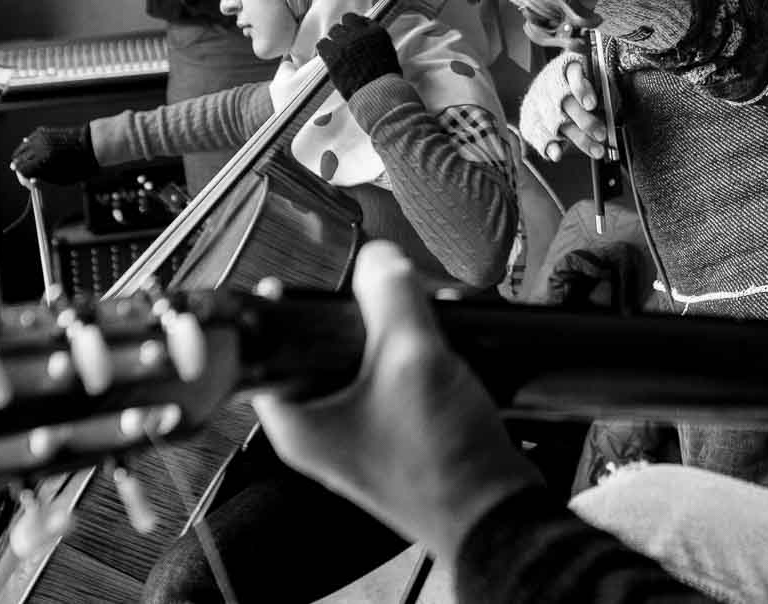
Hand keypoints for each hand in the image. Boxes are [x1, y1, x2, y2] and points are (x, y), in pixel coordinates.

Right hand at [9, 125, 98, 184]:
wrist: (92, 145)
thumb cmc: (80, 166)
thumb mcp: (62, 179)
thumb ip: (44, 179)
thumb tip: (31, 180)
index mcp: (42, 162)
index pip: (22, 171)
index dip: (23, 179)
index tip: (28, 183)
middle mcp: (39, 148)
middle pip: (19, 159)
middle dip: (19, 167)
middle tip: (20, 171)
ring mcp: (41, 138)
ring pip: (22, 147)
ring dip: (21, 155)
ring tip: (22, 161)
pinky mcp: (45, 131)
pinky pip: (30, 139)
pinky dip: (29, 144)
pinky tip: (30, 149)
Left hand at [253, 241, 539, 557]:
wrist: (498, 510)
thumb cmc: (443, 462)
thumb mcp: (412, 359)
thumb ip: (391, 296)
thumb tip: (377, 257)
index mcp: (300, 422)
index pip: (269, 351)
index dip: (288, 311)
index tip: (308, 282)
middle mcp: (324, 429)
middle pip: (326, 345)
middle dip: (366, 312)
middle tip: (391, 293)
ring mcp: (364, 432)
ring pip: (368, 357)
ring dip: (401, 329)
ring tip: (429, 316)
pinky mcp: (400, 432)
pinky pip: (399, 376)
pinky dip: (421, 354)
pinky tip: (448, 342)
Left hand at [317, 13, 401, 99]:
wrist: (376, 91)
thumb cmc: (385, 77)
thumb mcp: (389, 53)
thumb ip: (378, 42)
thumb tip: (369, 39)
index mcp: (376, 32)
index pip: (362, 19)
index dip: (358, 25)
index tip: (356, 31)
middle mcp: (359, 34)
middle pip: (346, 20)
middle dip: (346, 29)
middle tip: (345, 40)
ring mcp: (344, 43)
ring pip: (333, 30)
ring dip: (335, 38)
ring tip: (337, 48)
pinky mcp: (332, 55)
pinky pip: (322, 43)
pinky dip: (324, 48)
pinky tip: (327, 54)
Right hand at [520, 51, 609, 160]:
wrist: (541, 84)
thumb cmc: (572, 80)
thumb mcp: (587, 73)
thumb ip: (601, 85)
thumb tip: (616, 102)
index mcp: (566, 70)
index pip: (574, 76)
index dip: (582, 91)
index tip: (592, 105)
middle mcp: (551, 87)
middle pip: (567, 104)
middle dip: (586, 121)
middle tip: (602, 134)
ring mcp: (540, 105)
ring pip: (559, 124)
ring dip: (579, 139)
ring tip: (597, 150)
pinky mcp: (533, 122)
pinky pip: (540, 136)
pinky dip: (549, 146)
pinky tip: (558, 154)